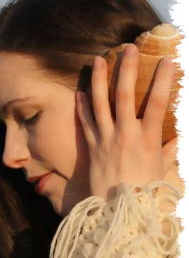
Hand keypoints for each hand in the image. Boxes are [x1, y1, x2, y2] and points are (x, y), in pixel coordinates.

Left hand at [76, 43, 188, 201]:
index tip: (168, 60)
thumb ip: (177, 144)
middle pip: (124, 95)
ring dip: (98, 80)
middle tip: (129, 48)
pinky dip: (82, 106)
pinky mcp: (91, 146)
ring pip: (99, 103)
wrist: (117, 209)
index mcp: (148, 139)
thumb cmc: (145, 187)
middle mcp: (125, 135)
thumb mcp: (165, 165)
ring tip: (97, 59)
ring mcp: (105, 139)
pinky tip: (79, 91)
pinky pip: (85, 122)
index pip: (158, 103)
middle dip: (127, 69)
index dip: (163, 80)